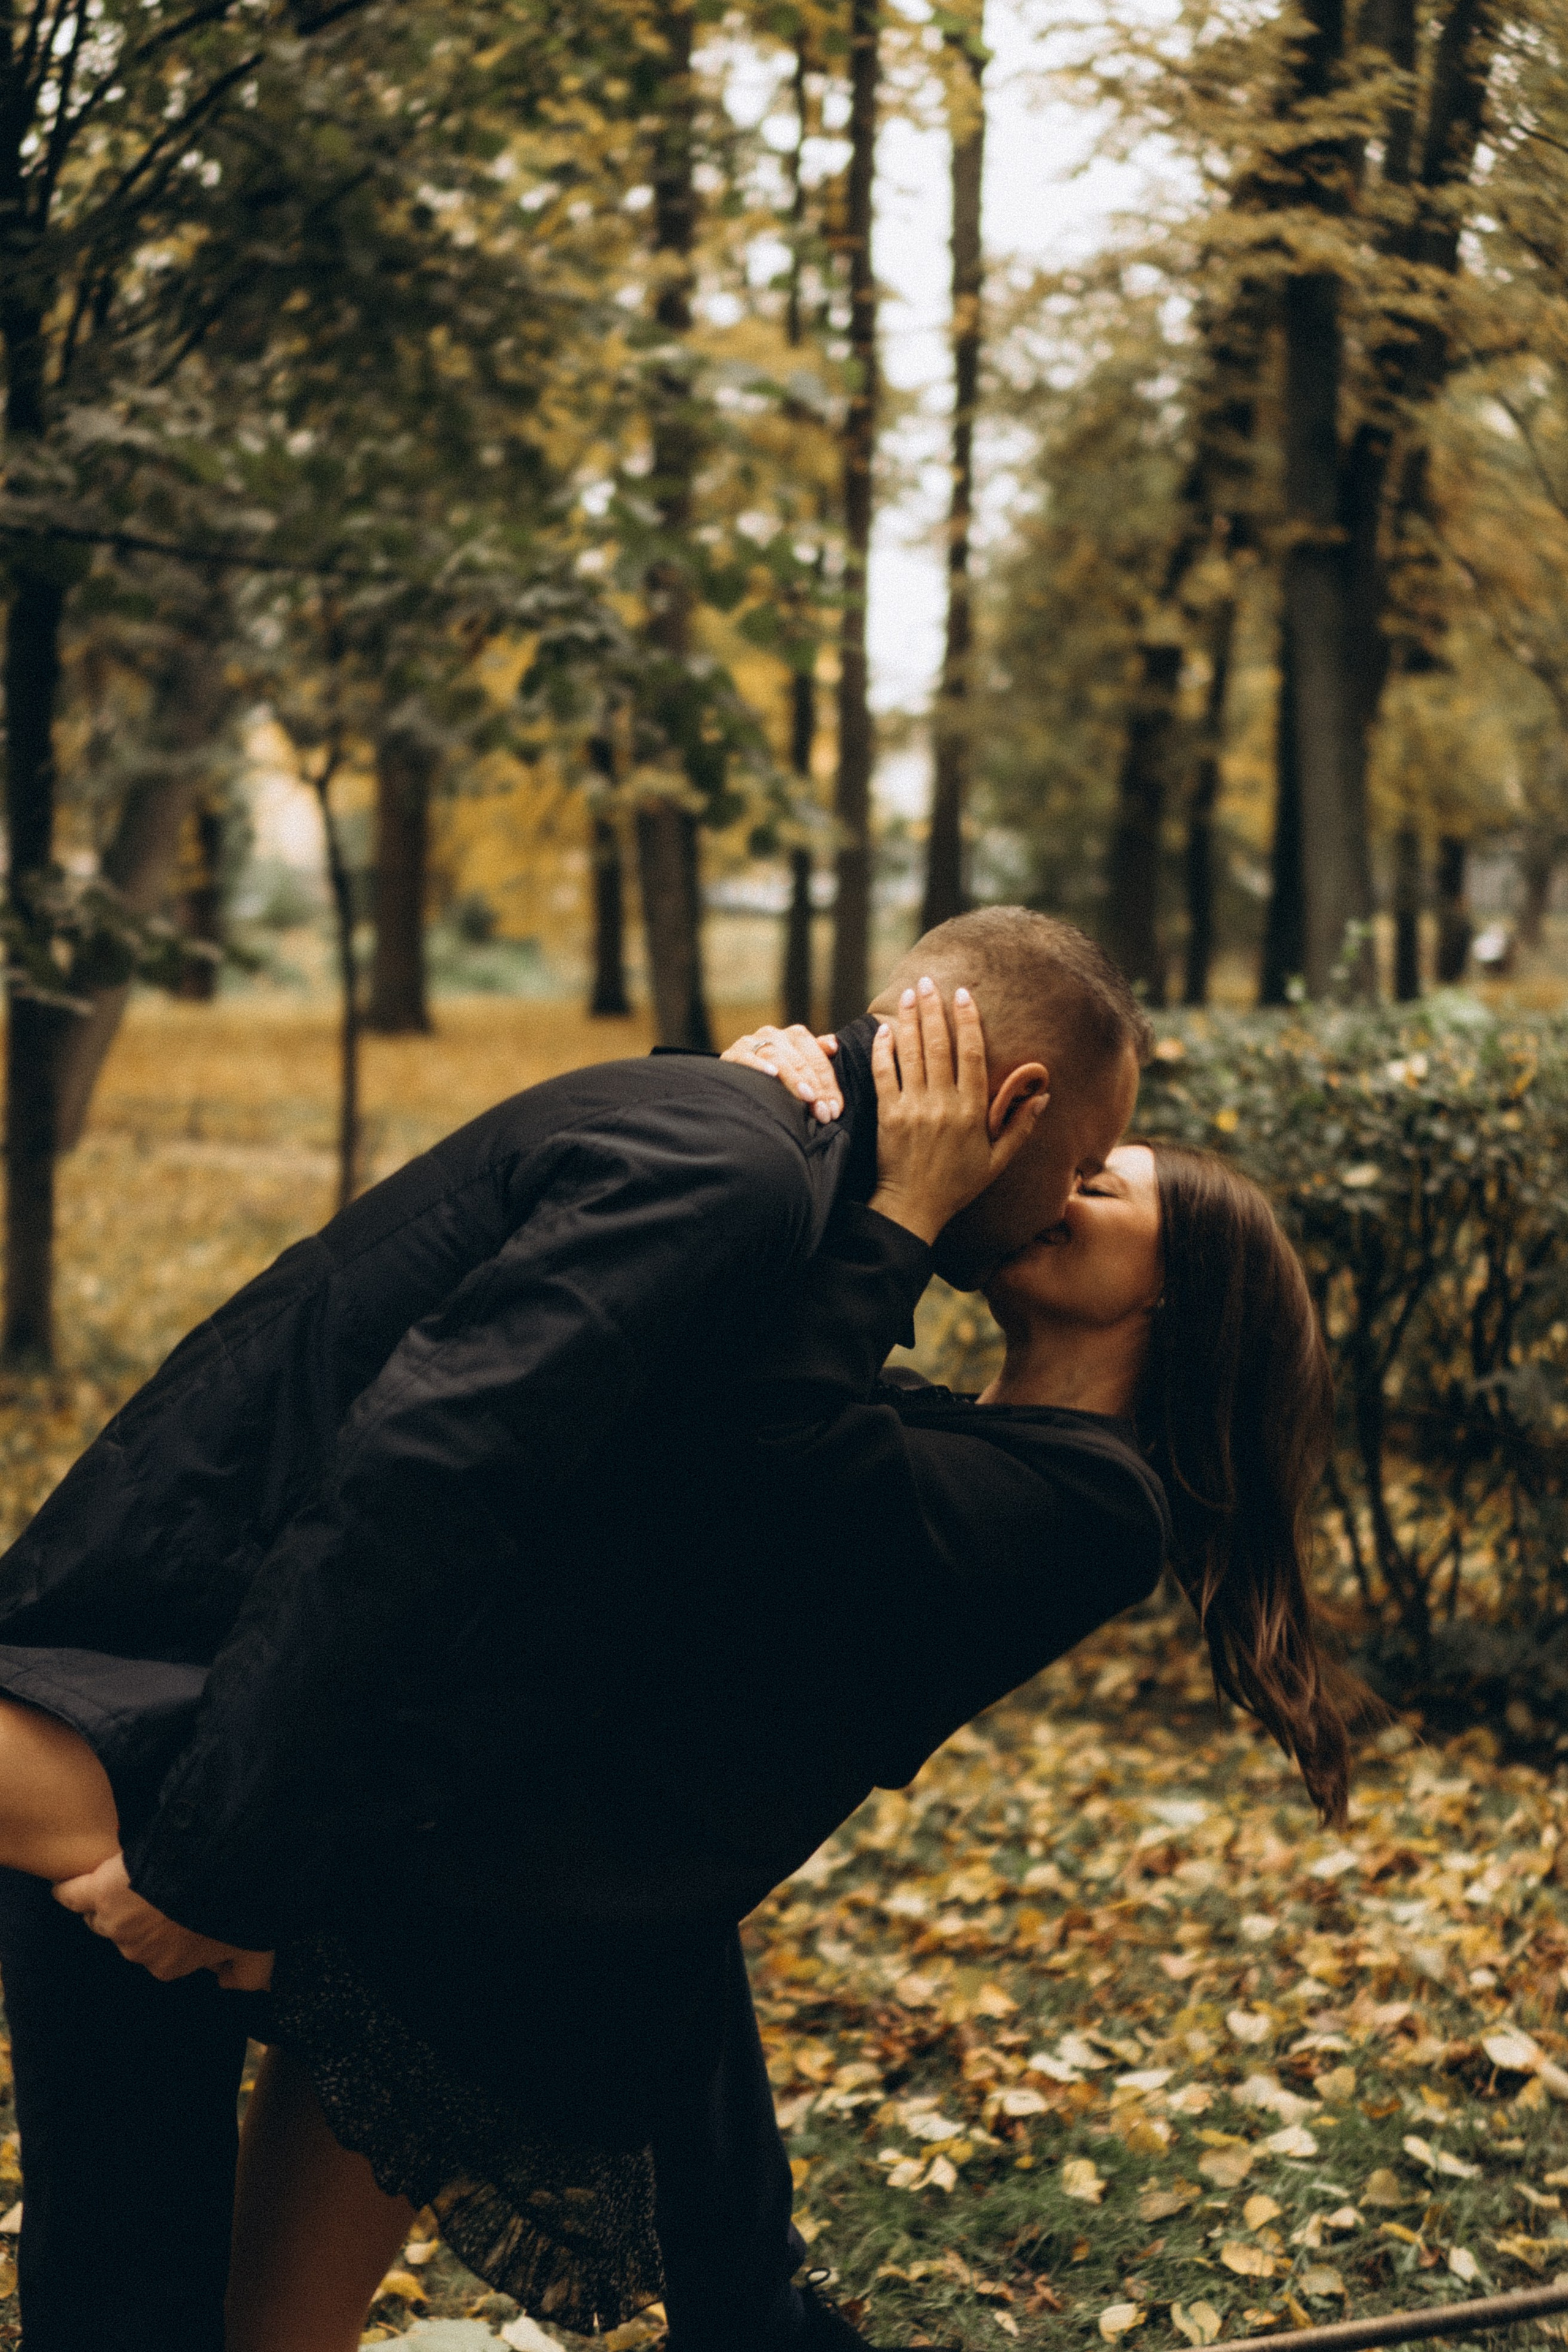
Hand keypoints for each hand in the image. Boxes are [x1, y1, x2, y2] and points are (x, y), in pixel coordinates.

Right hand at [53, 1850, 273, 1988]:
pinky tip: (65, 1887)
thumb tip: (228, 1987)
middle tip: (157, 1889)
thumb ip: (248, 1976)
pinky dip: (69, 1890)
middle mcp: (138, 1950)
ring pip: (104, 1913)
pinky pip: (74, 1894)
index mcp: (169, 1965)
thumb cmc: (238, 1910)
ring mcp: (115, 1922)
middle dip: (140, 1916)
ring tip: (126, 1877)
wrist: (220, 1870)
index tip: (176, 1911)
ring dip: (113, 1899)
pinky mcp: (100, 1892)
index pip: (159, 1953)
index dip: (166, 1931)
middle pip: (129, 1933)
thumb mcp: (255, 1949)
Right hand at [721, 1024, 841, 1122]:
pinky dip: (759, 1065)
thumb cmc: (777, 1075)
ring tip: (807, 1097)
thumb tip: (833, 1045)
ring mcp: (752, 1042)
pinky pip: (746, 1057)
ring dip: (794, 1079)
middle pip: (800, 1060)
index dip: (829, 1085)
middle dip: (816, 1088)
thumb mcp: (801, 1064)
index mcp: (795, 1035)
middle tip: (823, 1112)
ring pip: (778, 1057)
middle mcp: (774, 1034)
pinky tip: (772, 1074)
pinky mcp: (732, 1054)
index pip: (817, 1059)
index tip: (835, 1110)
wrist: (736, 1079)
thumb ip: (818, 1056)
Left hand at [868, 979, 1048, 1244]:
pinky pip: (884, 1075)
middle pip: (939, 1045)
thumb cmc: (957, 1185)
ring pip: (911, 1054)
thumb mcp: (997, 1161)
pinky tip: (885, 1030)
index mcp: (972, 1112)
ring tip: (909, 994)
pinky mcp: (888, 1115)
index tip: (963, 995)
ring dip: (909, 1020)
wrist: (913, 1208)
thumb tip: (1043, 1096)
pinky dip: (884, 1050)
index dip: (968, 1021)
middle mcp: (943, 1105)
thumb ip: (1020, 1127)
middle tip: (929, 983)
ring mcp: (913, 1108)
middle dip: (933, 1010)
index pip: (972, 1055)